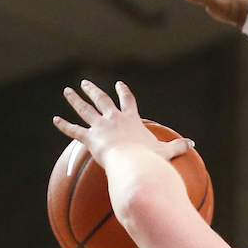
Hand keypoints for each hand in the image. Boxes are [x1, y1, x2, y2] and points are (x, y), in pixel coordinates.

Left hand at [53, 79, 191, 169]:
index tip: (119, 84)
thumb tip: (193, 144)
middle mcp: (114, 119)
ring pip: (84, 109)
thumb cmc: (150, 160)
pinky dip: (63, 125)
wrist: (135, 164)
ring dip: (74, 100)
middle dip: (92, 90)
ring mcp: (101, 127)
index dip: (123, 92)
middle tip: (85, 83)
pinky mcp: (90, 139)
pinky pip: (73, 131)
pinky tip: (54, 120)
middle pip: (101, 100)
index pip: (127, 101)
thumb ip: (178, 146)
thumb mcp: (166, 152)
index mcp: (131, 119)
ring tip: (67, 91)